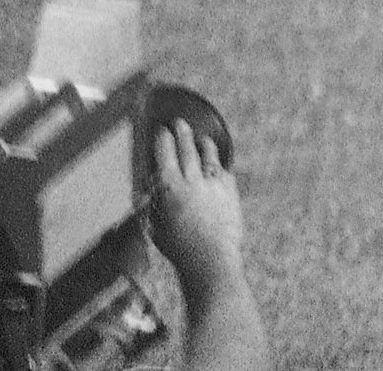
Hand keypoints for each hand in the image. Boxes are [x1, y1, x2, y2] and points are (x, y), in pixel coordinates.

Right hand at [151, 120, 244, 299]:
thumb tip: (152, 190)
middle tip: (178, 123)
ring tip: (199, 138)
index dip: (162, 140)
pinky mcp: (230, 189)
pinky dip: (217, 163)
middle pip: (187, 149)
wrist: (211, 258)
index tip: (161, 130)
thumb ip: (155, 204)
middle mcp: (193, 181)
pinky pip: (223, 169)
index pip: (164, 156)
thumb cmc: (179, 248)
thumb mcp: (156, 225)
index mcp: (170, 190)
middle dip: (181, 133)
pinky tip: (216, 160)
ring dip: (202, 143)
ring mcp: (214, 183)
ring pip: (208, 154)